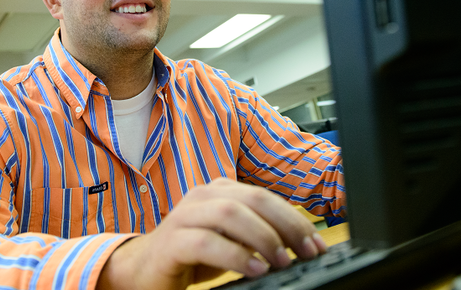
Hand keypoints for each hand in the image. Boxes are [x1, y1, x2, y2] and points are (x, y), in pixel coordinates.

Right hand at [97, 178, 327, 289]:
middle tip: (306, 252)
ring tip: (282, 262)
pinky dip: (235, 255)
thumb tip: (300, 244)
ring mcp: (185, 215)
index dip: (295, 219)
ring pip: (230, 214)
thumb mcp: (232, 240)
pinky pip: (206, 242)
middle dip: (286, 225)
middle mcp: (203, 195)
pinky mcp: (171, 240)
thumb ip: (259, 235)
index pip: (266, 197)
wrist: (143, 269)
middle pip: (253, 199)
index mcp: (221, 190)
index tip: (317, 244)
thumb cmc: (192, 254)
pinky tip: (254, 270)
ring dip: (263, 238)